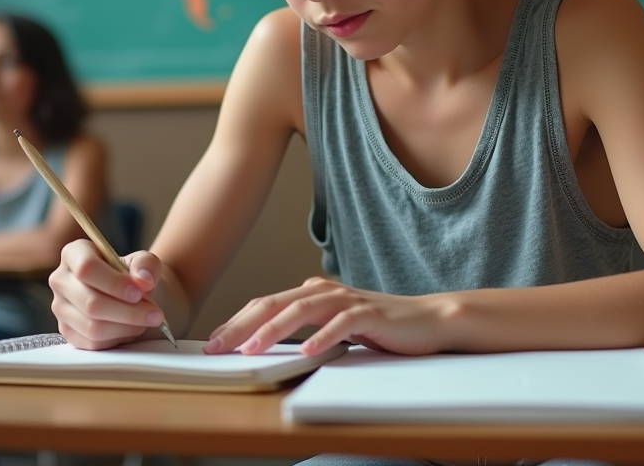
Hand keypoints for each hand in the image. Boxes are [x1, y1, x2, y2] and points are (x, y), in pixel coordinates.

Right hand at [48, 240, 165, 350]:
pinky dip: (119, 338)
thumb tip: (143, 280)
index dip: (114, 283)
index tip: (139, 293)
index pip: (86, 268)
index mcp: (74, 254)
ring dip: (127, 326)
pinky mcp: (68, 332)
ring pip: (93, 326)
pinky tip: (133, 328)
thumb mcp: (144, 262)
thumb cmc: (133, 275)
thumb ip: (146, 265)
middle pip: (91, 303)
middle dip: (128, 311)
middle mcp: (61, 280)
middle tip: (154, 313)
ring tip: (148, 319)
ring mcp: (60, 308)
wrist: (132, 294)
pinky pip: (93, 342)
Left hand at [204, 276, 448, 357]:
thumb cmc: (381, 325)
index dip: (237, 321)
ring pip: (303, 311)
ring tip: (251, 349)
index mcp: (315, 293)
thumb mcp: (336, 324)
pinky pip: (343, 324)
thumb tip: (270, 340)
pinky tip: (308, 352)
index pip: (268, 304)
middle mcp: (327, 291)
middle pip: (276, 304)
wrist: (429, 319)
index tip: (213, 341)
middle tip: (216, 346)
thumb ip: (309, 325)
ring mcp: (349, 300)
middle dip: (242, 325)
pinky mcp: (372, 314)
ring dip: (273, 330)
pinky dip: (323, 337)